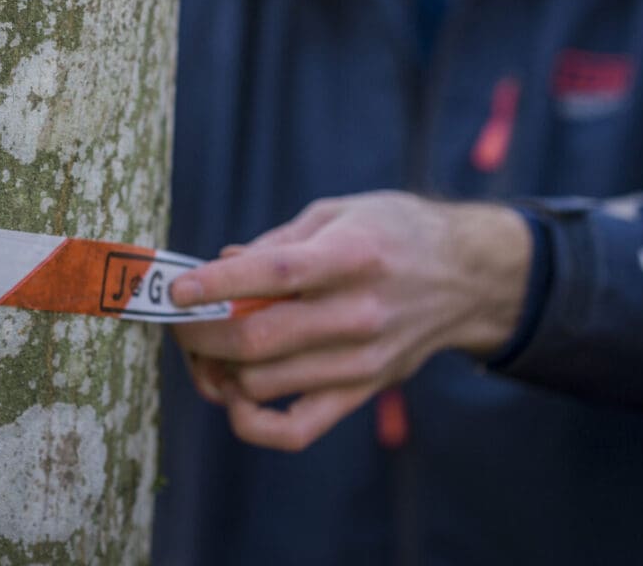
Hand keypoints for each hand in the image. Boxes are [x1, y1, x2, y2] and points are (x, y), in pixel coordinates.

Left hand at [169, 192, 530, 451]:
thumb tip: (217, 265)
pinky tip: (235, 393)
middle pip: (256, 340)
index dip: (214, 285)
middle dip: (198, 333)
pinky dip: (250, 421)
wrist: (468, 276)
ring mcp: (360, 361)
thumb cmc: (394, 233)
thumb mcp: (338, 212)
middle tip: (178, 320)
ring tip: (207, 346)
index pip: (271, 274)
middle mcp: (357, 313)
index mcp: (350, 255)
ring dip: (217, 369)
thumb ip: (275, 242)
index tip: (174, 289)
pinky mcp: (362, 391)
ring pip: (261, 384)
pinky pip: (294, 430)